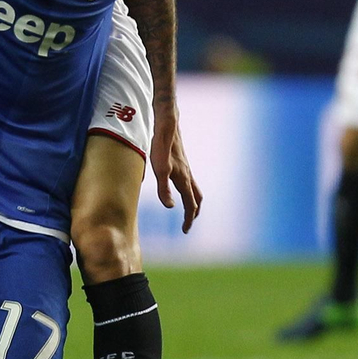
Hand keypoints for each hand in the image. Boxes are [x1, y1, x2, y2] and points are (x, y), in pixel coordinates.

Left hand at [150, 102, 202, 233]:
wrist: (168, 127)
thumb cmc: (162, 148)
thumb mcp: (159, 170)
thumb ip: (164, 189)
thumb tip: (170, 207)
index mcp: (183, 180)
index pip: (190, 205)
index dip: (188, 219)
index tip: (185, 231)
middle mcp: (188, 176)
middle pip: (197, 199)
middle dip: (193, 214)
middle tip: (187, 225)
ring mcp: (187, 169)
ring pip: (195, 190)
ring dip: (193, 203)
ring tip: (187, 211)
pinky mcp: (182, 164)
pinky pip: (190, 182)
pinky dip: (189, 192)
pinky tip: (180, 189)